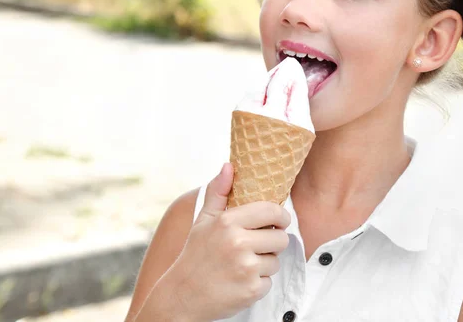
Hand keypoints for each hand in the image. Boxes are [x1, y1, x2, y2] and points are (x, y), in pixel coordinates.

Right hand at [159, 163, 291, 320]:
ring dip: (264, 264)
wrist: (182, 296)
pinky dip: (257, 283)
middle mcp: (238, 243)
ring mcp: (246, 268)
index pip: (272, 211)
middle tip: (255, 247)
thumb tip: (229, 166)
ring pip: (276, 261)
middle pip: (281, 238)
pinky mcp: (251, 290)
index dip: (281, 216)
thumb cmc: (195, 255)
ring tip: (242, 265)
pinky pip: (268, 282)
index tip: (279, 221)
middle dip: (272, 243)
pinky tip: (239, 281)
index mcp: (228, 222)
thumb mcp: (203, 220)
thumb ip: (218, 192)